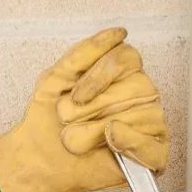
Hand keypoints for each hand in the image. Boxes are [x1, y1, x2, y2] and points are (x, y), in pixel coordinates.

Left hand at [0, 28, 167, 191]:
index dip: (98, 76)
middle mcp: (140, 95)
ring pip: (140, 114)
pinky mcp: (152, 154)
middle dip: (93, 106)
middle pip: (135, 86)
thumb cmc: (49, 120)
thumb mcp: (57, 77)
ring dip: (96, 129)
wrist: (38, 157)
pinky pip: (153, 145)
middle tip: (70, 119)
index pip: (127, 57)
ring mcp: (149, 123)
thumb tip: (118, 34)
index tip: (76, 94)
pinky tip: (110, 141)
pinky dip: (129, 142)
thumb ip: (86, 52)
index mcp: (121, 74)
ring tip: (77, 138)